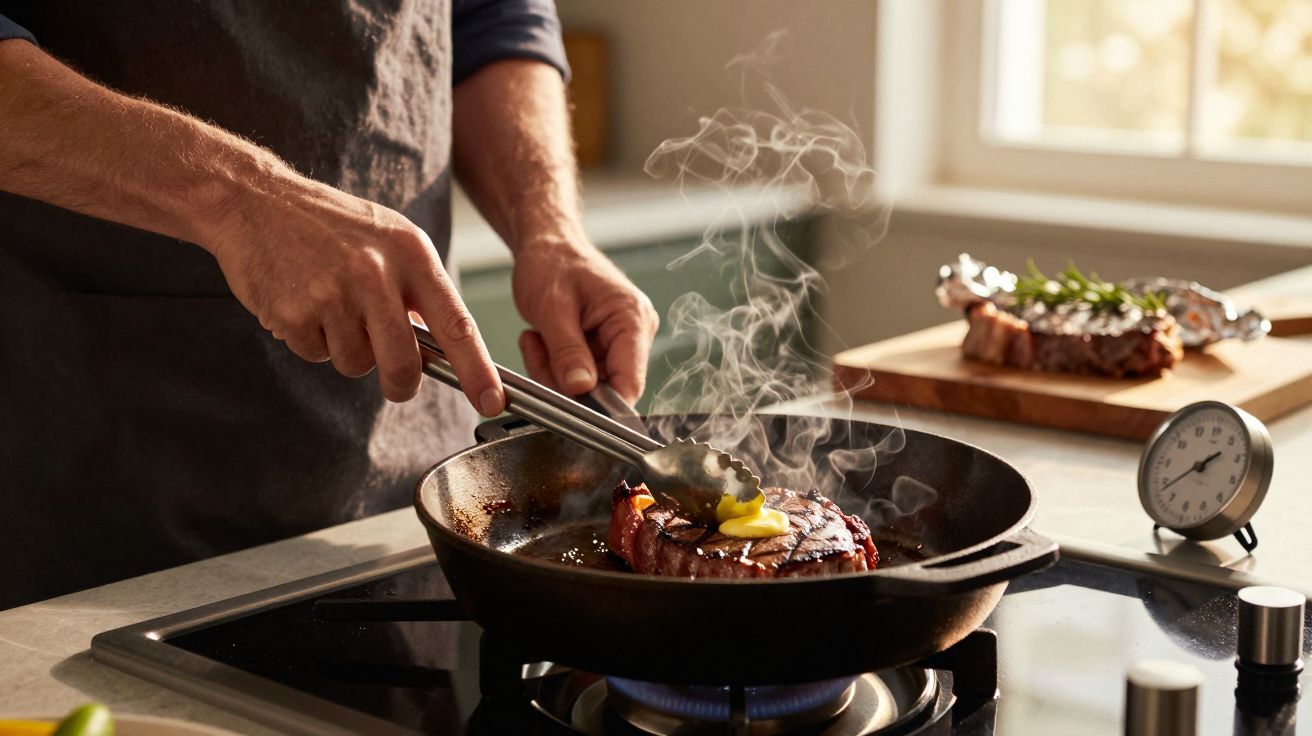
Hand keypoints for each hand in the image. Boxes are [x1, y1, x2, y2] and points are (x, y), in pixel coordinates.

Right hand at [202, 173, 504, 413]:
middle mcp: (375, 273)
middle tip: (396, 383)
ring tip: (331, 307)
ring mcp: (332, 294)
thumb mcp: (390, 239)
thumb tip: (444, 349)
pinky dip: (313, 340)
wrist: (256, 201)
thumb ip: (418, 290)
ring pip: (356, 364)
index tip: (492, 402)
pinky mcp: (294, 312)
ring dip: (347, 351)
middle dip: (401, 384)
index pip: (456, 324)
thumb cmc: (332, 225)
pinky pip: (317, 355)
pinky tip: (303, 303)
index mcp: (411, 253)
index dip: (477, 370)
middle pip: (403, 363)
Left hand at [512, 242, 658, 403]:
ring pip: (589, 386)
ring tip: (538, 338)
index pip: (630, 382)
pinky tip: (542, 340)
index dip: (601, 403)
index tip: (566, 403)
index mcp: (633, 319)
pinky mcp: (603, 348)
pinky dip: (555, 366)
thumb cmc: (553, 263)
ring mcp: (620, 342)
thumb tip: (580, 389)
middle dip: (565, 381)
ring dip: (555, 372)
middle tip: (537, 350)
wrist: (547, 245)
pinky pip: (579, 376)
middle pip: (607, 389)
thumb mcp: (552, 308)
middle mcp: (635, 333)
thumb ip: (567, 351)